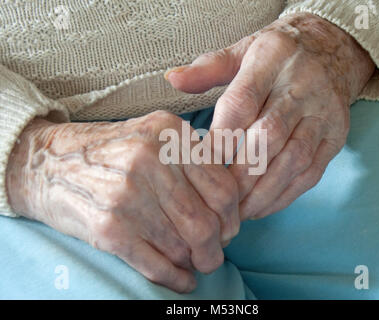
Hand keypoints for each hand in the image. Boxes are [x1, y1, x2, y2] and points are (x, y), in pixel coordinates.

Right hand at [6, 111, 239, 291]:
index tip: (229, 228)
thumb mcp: (154, 134)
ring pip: (182, 247)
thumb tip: (230, 203)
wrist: (49, 163)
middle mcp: (149, 160)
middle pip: (205, 223)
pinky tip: (182, 280)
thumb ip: (193, 156)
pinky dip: (175, 279)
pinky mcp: (108, 228)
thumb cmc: (110, 151)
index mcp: (169, 133)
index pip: (222, 188)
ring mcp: (127, 195)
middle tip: (213, 253)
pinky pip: (156, 265)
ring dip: (194, 263)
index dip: (233, 217)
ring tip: (194, 262)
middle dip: (216, 248)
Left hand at [166, 13, 374, 219]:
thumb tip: (172, 79)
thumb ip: (208, 67)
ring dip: (263, 192)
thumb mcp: (243, 49)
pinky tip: (263, 206)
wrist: (332, 50)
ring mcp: (323, 114)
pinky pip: (312, 173)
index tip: (199, 166)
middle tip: (217, 200)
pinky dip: (286, 196)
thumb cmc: (277, 56)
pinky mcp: (336, 137)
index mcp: (272, 59)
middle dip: (240, 175)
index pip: (241, 103)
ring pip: (294, 159)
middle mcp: (302, 87)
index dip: (219, 139)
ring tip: (238, 212)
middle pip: (269, 136)